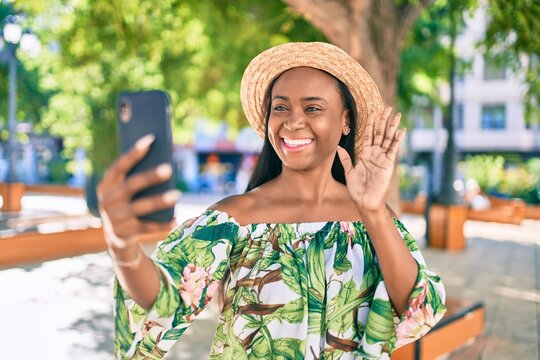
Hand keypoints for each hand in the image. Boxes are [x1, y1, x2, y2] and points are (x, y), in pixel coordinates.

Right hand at [97, 134, 179, 250]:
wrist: (116, 238)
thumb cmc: (127, 205)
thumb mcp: (125, 191)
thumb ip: (137, 177)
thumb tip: (164, 162)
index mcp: (106, 185)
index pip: (119, 166)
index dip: (134, 152)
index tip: (151, 139)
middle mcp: (108, 201)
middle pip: (131, 185)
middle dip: (150, 176)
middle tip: (169, 168)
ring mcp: (115, 218)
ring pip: (140, 207)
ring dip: (159, 200)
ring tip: (177, 194)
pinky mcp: (124, 234)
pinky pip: (147, 227)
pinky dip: (162, 224)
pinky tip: (176, 219)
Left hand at [337, 107, 405, 211]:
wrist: (365, 202)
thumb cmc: (357, 189)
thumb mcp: (349, 171)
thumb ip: (346, 159)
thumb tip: (339, 147)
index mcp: (365, 154)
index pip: (368, 134)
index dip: (370, 122)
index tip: (371, 110)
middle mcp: (375, 154)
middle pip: (380, 133)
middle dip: (383, 120)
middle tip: (386, 106)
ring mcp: (383, 158)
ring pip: (388, 138)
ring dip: (392, 126)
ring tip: (397, 114)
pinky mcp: (388, 164)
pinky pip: (393, 149)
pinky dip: (397, 140)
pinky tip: (401, 130)